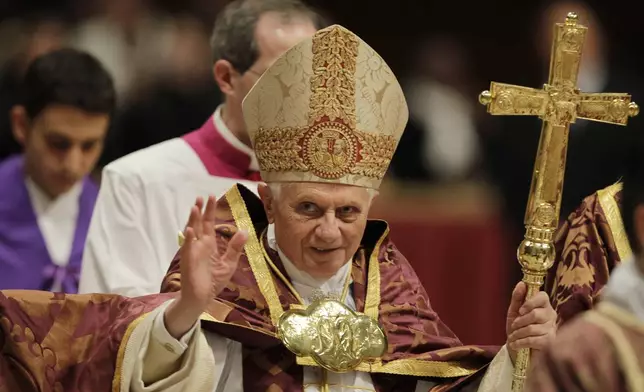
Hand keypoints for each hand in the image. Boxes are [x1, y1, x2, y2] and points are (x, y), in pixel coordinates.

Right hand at [165, 196, 247, 338]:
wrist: (203, 298)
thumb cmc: (214, 281)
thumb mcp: (229, 263)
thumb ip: (235, 247)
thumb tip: (244, 231)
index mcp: (209, 244)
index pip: (209, 224)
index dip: (210, 211)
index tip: (212, 197)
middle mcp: (199, 245)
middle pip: (199, 224)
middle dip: (201, 211)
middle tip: (202, 197)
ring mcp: (192, 252)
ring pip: (192, 232)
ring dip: (192, 220)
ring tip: (195, 207)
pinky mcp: (188, 261)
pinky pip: (187, 248)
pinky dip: (188, 238)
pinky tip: (190, 229)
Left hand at [506, 282, 556, 363]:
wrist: (517, 349)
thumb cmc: (517, 328)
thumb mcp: (514, 312)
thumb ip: (517, 298)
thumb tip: (521, 283)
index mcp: (543, 305)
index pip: (543, 296)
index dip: (530, 302)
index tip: (520, 310)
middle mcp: (551, 316)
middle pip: (536, 314)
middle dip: (520, 321)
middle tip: (514, 326)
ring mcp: (552, 330)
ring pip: (532, 328)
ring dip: (518, 333)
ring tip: (513, 337)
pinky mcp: (550, 343)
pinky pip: (533, 340)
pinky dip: (521, 342)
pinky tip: (516, 344)